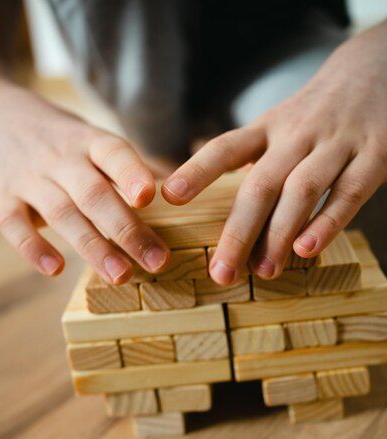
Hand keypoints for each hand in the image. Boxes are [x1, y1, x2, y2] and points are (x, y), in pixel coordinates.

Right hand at [0, 83, 169, 282]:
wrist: (0, 117)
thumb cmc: (65, 141)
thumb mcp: (95, 140)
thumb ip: (129, 169)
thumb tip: (181, 196)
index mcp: (90, 141)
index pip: (113, 153)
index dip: (131, 173)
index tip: (150, 198)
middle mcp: (61, 158)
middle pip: (94, 194)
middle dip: (126, 230)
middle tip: (155, 261)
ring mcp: (30, 178)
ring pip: (61, 213)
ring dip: (92, 247)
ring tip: (120, 275)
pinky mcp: (5, 198)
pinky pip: (14, 225)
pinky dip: (33, 248)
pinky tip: (55, 270)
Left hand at [162, 20, 386, 283]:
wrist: (379, 69)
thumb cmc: (318, 112)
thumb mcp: (279, 123)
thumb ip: (250, 156)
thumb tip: (205, 194)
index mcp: (269, 128)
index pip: (226, 148)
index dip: (198, 171)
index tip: (169, 197)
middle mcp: (297, 136)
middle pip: (261, 184)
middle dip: (238, 231)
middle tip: (221, 272)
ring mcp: (336, 145)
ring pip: (302, 191)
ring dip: (279, 235)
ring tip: (263, 272)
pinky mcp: (374, 157)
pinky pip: (348, 194)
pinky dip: (327, 223)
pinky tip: (306, 249)